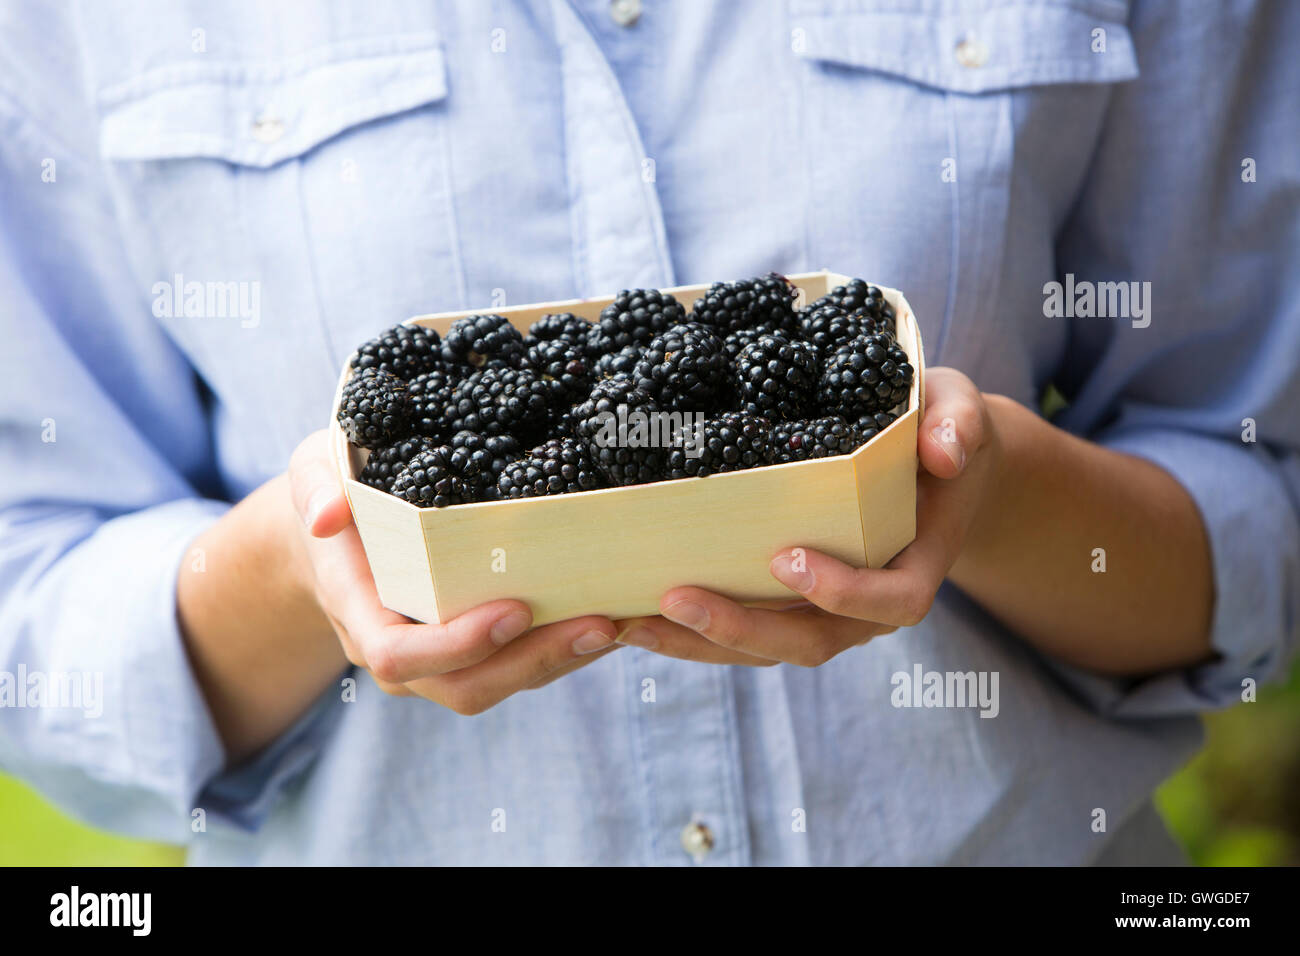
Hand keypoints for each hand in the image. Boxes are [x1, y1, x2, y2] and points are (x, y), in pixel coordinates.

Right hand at [287, 431, 620, 712]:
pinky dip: (566, 648)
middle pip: (464, 685)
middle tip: (601, 623)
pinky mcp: (474, 649)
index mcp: (357, 610)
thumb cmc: (337, 488)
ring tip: (621, 623)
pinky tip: (616, 617)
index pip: (399, 656)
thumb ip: (316, 487)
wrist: (340, 529)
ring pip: (500, 684)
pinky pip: (519, 665)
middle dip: (535, 662)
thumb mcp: (314, 470)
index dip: (457, 644)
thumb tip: (326, 516)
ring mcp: (437, 658)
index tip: (516, 609)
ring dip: (563, 661)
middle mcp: (398, 648)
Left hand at [614, 367, 999, 664]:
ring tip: (632, 624)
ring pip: (767, 649)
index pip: (892, 601)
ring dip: (700, 643)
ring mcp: (827, 612)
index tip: (788, 559)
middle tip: (676, 598)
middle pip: (813, 641)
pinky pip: (745, 631)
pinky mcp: (790, 605)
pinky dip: (692, 632)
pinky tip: (635, 616)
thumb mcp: (959, 411)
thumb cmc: (938, 429)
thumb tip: (943, 451)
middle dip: (743, 628)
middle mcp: (870, 604)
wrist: (931, 463)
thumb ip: (957, 424)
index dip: (843, 593)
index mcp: (917, 564)